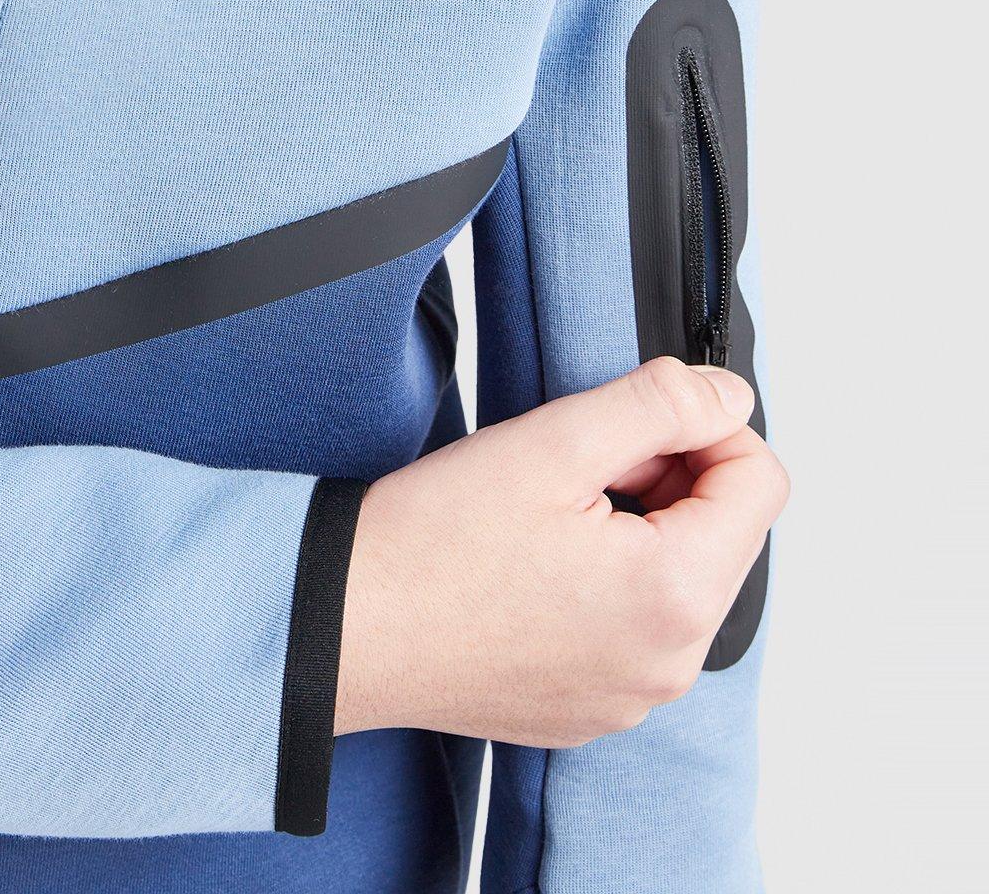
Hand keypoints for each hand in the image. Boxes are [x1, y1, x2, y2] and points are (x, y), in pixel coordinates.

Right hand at [333, 356, 789, 744]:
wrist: (345, 629)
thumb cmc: (431, 544)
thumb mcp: (554, 441)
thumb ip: (660, 405)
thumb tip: (728, 396)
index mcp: (676, 599)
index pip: (762, 482)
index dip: (704, 427)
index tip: (633, 423)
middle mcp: (669, 667)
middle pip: (723, 535)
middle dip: (668, 480)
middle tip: (576, 466)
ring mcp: (629, 699)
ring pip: (678, 581)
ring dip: (637, 529)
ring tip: (548, 515)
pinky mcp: (589, 711)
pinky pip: (634, 630)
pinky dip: (604, 584)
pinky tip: (532, 566)